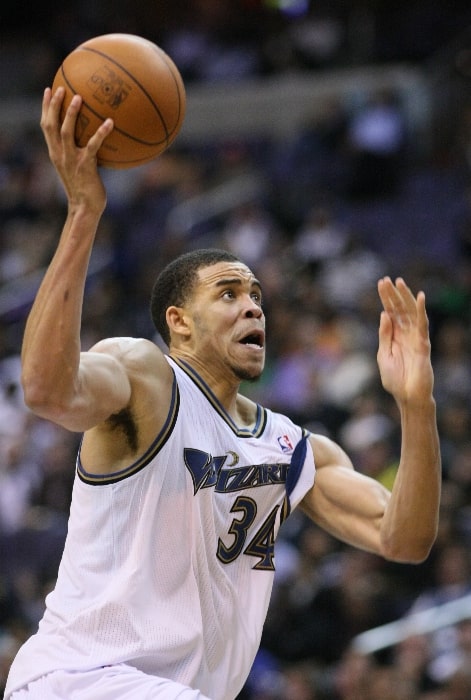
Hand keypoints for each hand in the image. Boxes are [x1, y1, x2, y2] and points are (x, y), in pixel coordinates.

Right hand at [40, 86, 113, 215]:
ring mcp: (71, 159)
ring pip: (66, 131)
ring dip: (71, 113)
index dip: (45, 107)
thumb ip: (79, 153)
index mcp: (55, 153)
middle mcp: (59, 154)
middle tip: (60, 87)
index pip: (45, 126)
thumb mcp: (78, 168)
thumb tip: (94, 138)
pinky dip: (101, 133)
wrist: (85, 207)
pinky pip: (93, 145)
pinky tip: (110, 122)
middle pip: (50, 125)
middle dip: (53, 104)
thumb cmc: (85, 189)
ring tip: (79, 97)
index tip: (48, 90)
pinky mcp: (85, 165)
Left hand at [377, 276, 433, 404]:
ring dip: (405, 297)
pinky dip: (421, 311)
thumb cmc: (395, 380)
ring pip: (411, 313)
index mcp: (395, 336)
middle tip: (387, 279)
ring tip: (400, 283)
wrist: (407, 397)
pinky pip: (423, 325)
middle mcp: (405, 334)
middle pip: (400, 309)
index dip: (386, 298)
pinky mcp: (423, 344)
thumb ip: (384, 335)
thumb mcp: (383, 355)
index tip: (381, 283)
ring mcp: (415, 338)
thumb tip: (384, 314)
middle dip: (393, 294)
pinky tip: (420, 298)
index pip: (390, 312)